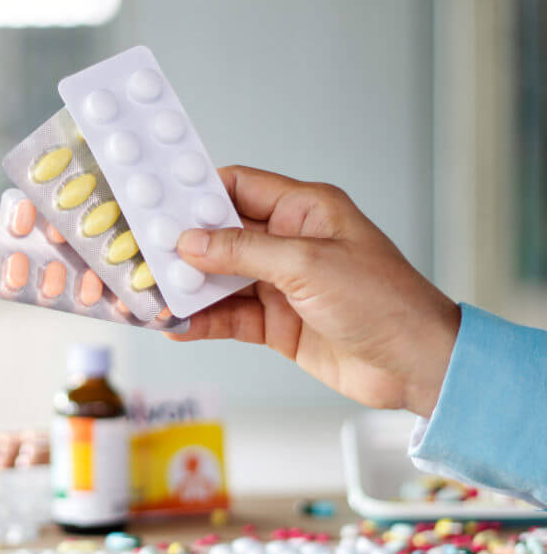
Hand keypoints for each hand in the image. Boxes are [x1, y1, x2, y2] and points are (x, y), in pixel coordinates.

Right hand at [168, 165, 460, 417]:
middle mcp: (289, 243)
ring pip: (219, 281)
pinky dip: (202, 322)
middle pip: (220, 237)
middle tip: (138, 254)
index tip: (156, 201)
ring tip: (149, 295)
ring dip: (186, 289)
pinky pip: (229, 318)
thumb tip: (190, 243)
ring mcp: (281, 285)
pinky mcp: (277, 324)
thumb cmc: (382, 301)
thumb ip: (243, 252)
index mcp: (304, 210)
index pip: (239, 187)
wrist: (414, 365)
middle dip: (181, 247)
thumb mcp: (307, 265)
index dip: (198, 193)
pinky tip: (176, 325)